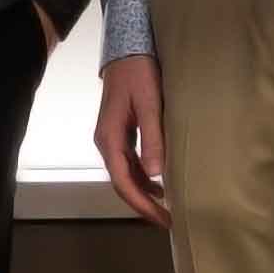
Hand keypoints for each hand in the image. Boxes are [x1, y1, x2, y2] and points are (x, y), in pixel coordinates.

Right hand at [95, 53, 171, 224]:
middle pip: (122, 182)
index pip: (123, 182)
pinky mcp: (120, 133)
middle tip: (167, 221)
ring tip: (166, 208)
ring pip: (125, 174)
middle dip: (142, 204)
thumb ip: (152, 138)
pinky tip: (159, 182)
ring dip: (143, 192)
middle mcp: (106, 142)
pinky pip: (128, 163)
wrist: (127, 51)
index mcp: (109, 139)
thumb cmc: (139, 74)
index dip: (141, 204)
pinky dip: (143, 177)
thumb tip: (156, 174)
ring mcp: (111, 138)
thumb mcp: (149, 105)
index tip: (161, 219)